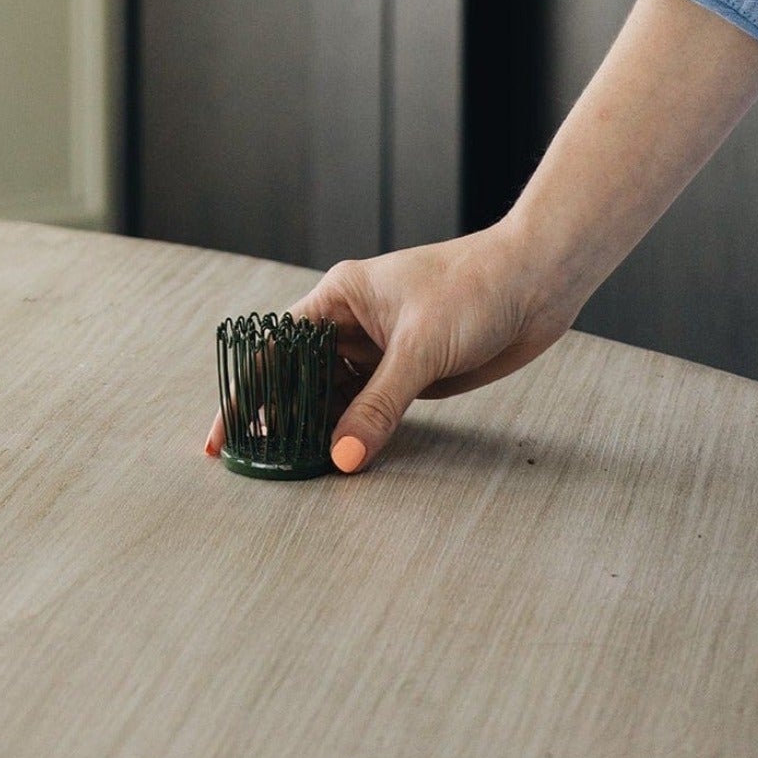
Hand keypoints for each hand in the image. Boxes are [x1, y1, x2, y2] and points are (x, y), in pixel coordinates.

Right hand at [201, 226, 575, 473]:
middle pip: (298, 379)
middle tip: (257, 468)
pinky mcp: (409, 375)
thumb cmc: (472, 290)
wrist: (535, 284)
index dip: (245, 393)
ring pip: (333, 398)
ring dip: (316, 431)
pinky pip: (369, 409)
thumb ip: (379, 405)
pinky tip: (341, 458)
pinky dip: (354, 434)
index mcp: (339, 298)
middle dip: (276, 420)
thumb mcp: (419, 349)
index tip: (223, 438)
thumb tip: (342, 457)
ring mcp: (380, 351)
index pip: (275, 349)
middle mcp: (352, 325)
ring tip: (292, 472)